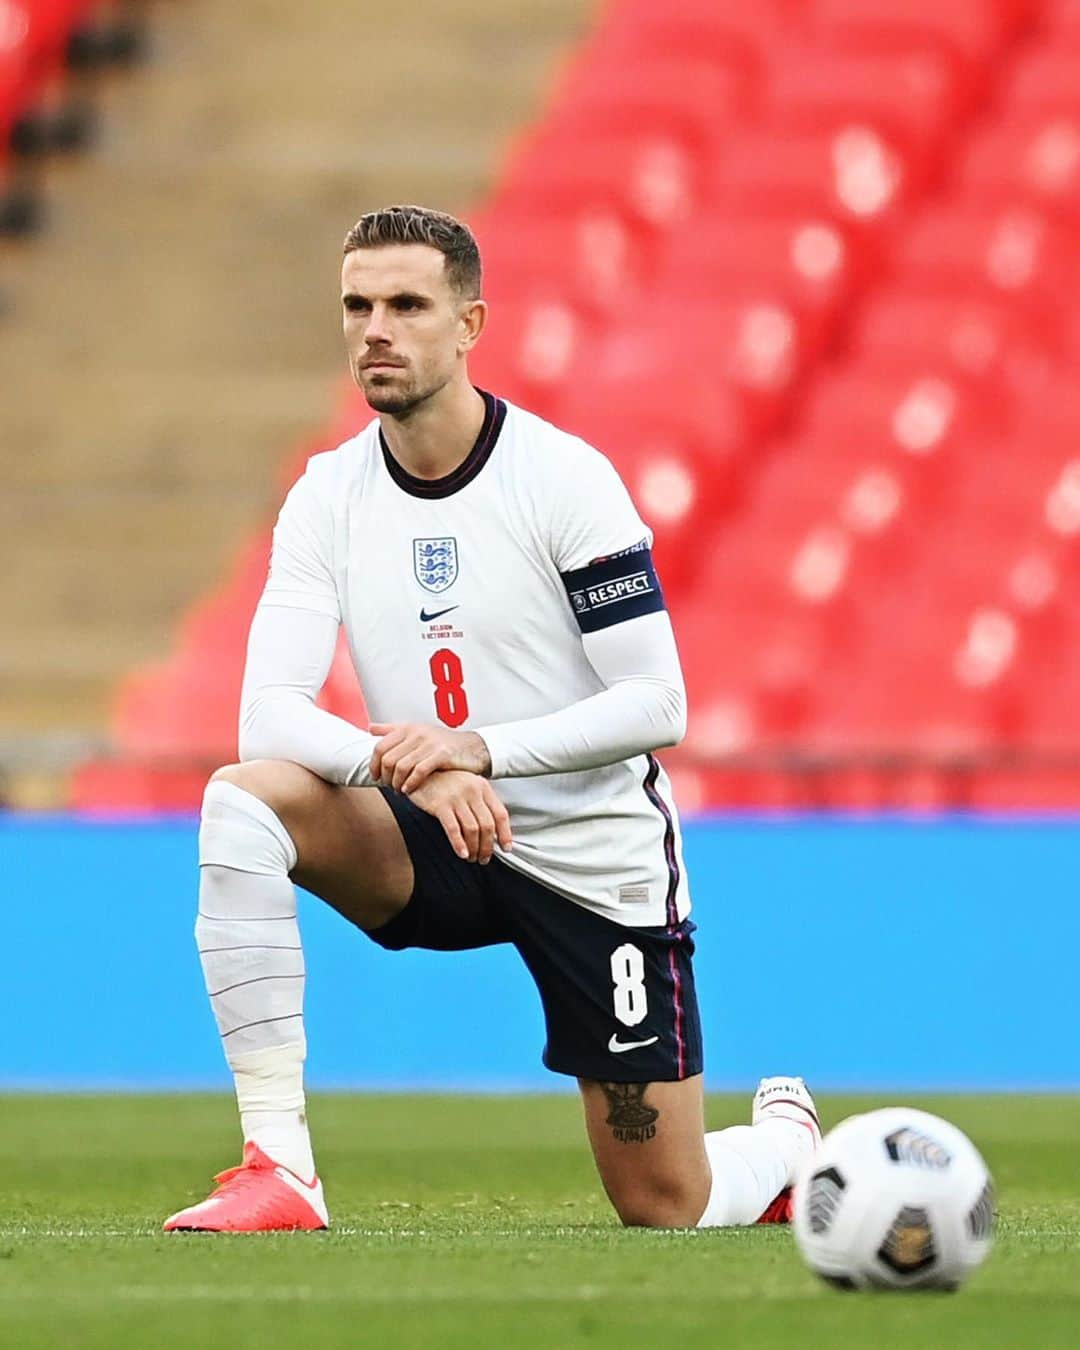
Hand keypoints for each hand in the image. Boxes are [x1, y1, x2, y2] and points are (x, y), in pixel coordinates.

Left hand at [370, 722, 491, 792]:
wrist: (472, 748)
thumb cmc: (442, 743)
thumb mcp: (417, 731)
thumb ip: (392, 729)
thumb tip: (370, 728)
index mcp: (408, 728)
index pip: (380, 747)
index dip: (374, 765)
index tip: (376, 777)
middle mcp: (417, 733)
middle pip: (388, 759)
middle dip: (385, 777)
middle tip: (389, 786)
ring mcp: (429, 743)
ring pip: (401, 767)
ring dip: (397, 783)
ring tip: (399, 790)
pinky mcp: (442, 754)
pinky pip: (419, 772)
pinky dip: (410, 784)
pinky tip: (409, 790)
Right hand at [407, 770, 511, 863]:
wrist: (419, 773)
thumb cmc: (445, 784)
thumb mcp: (468, 786)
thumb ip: (481, 803)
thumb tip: (494, 832)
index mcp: (482, 786)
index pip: (500, 814)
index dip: (505, 833)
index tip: (506, 848)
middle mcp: (472, 790)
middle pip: (487, 825)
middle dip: (487, 846)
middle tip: (484, 859)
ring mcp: (456, 797)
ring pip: (472, 829)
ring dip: (474, 848)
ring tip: (471, 858)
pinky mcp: (440, 804)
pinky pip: (453, 829)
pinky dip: (459, 844)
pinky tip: (461, 854)